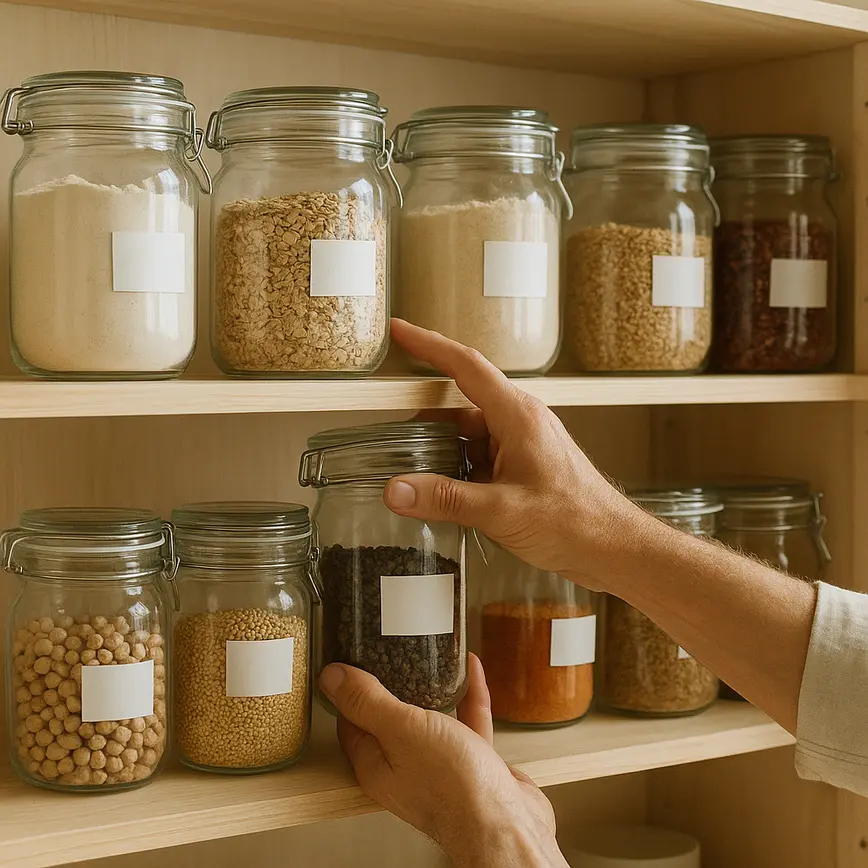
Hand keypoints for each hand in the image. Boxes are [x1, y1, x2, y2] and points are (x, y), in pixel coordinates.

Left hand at [319, 655, 567, 867]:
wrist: (509, 826)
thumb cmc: (454, 787)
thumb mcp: (402, 731)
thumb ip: (368, 702)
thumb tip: (330, 676)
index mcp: (377, 765)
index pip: (351, 723)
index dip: (348, 690)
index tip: (350, 658)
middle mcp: (405, 768)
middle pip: (389, 720)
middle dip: (390, 684)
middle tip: (388, 648)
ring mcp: (440, 767)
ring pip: (430, 720)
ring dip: (431, 688)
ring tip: (430, 654)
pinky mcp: (472, 764)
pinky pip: (466, 721)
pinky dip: (467, 695)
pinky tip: (471, 669)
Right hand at [385, 319, 649, 591]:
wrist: (613, 548)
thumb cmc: (574, 521)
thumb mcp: (501, 510)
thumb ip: (445, 499)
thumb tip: (396, 490)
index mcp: (517, 415)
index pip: (465, 366)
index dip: (429, 345)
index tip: (400, 331)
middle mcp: (520, 422)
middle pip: (459, 406)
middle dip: (426, 426)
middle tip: (396, 445)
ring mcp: (522, 444)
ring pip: (468, 437)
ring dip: (444, 456)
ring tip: (419, 483)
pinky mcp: (523, 467)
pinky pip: (480, 458)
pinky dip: (460, 473)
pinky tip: (448, 499)